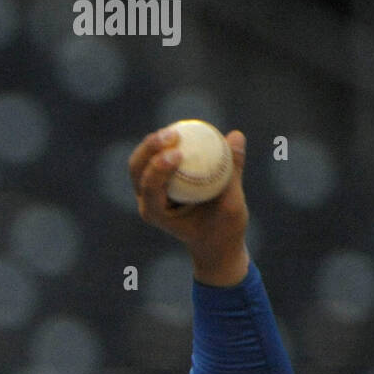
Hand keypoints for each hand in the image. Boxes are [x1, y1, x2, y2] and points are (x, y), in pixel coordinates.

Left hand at [128, 126, 249, 285]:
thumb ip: (233, 171)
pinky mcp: (160, 180)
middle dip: (150, 149)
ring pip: (142, 160)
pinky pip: (157, 156)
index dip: (158, 168)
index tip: (178, 154)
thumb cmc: (223, 230)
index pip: (149, 188)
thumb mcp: (233, 205)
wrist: (216, 242)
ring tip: (176, 131)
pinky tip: (184, 131)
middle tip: (172, 134)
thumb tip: (236, 135)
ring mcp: (150, 190)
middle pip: (137, 169)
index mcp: (156, 213)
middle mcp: (147, 201)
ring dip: (154, 142)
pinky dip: (167, 144)